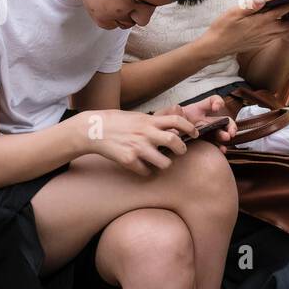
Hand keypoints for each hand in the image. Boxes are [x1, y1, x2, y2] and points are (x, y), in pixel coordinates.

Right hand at [78, 109, 194, 174]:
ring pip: (164, 162)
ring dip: (166, 164)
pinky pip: (146, 171)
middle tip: (181, 151)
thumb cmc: (117, 123)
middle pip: (174, 141)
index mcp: (149, 121)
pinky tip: (143, 167)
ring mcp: (137, 147)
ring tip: (162, 162)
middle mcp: (145, 133)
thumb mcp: (138, 117)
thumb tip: (174, 124)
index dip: (190, 127)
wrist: (93, 129)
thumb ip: (155, 121)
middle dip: (182, 149)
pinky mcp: (128, 160)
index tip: (195, 133)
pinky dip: (147, 171)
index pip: (176, 120)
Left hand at [156, 95, 237, 149]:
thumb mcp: (162, 116)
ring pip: (222, 132)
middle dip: (229, 124)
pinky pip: (215, 146)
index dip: (217, 102)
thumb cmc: (161, 125)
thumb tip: (178, 109)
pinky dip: (220, 148)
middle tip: (229, 132)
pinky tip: (222, 151)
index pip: (211, 102)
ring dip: (226, 135)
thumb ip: (169, 112)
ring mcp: (206, 134)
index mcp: (197, 111)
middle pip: (222, 119)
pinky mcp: (204, 144)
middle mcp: (204, 121)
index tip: (217, 108)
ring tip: (226, 139)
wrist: (158, 140)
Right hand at [203, 0, 288, 57]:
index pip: (281, 10)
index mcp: (260, 21)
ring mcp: (265, 38)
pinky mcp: (262, 42)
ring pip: (285, 30)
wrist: (217, 46)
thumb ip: (250, 6)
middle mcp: (266, 31)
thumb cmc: (223, 27)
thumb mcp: (234, 13)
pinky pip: (278, 36)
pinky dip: (285, 29)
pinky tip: (286, 24)